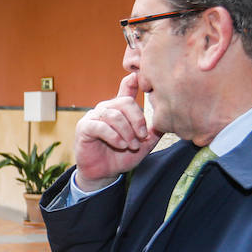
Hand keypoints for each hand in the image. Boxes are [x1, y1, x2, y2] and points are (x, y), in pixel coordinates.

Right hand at [72, 73, 161, 190]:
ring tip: (132, 146)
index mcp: (121, 109)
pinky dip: (114, 136)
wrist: (103, 174)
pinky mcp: (84, 127)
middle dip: (138, 120)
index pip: (127, 88)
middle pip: (125, 102)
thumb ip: (153, 132)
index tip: (141, 77)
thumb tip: (166, 120)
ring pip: (114, 115)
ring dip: (127, 132)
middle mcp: (107, 108)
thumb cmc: (121, 157)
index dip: (134, 80)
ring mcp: (94, 116)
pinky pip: (101, 126)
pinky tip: (121, 145)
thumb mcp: (143, 145)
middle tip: (143, 136)